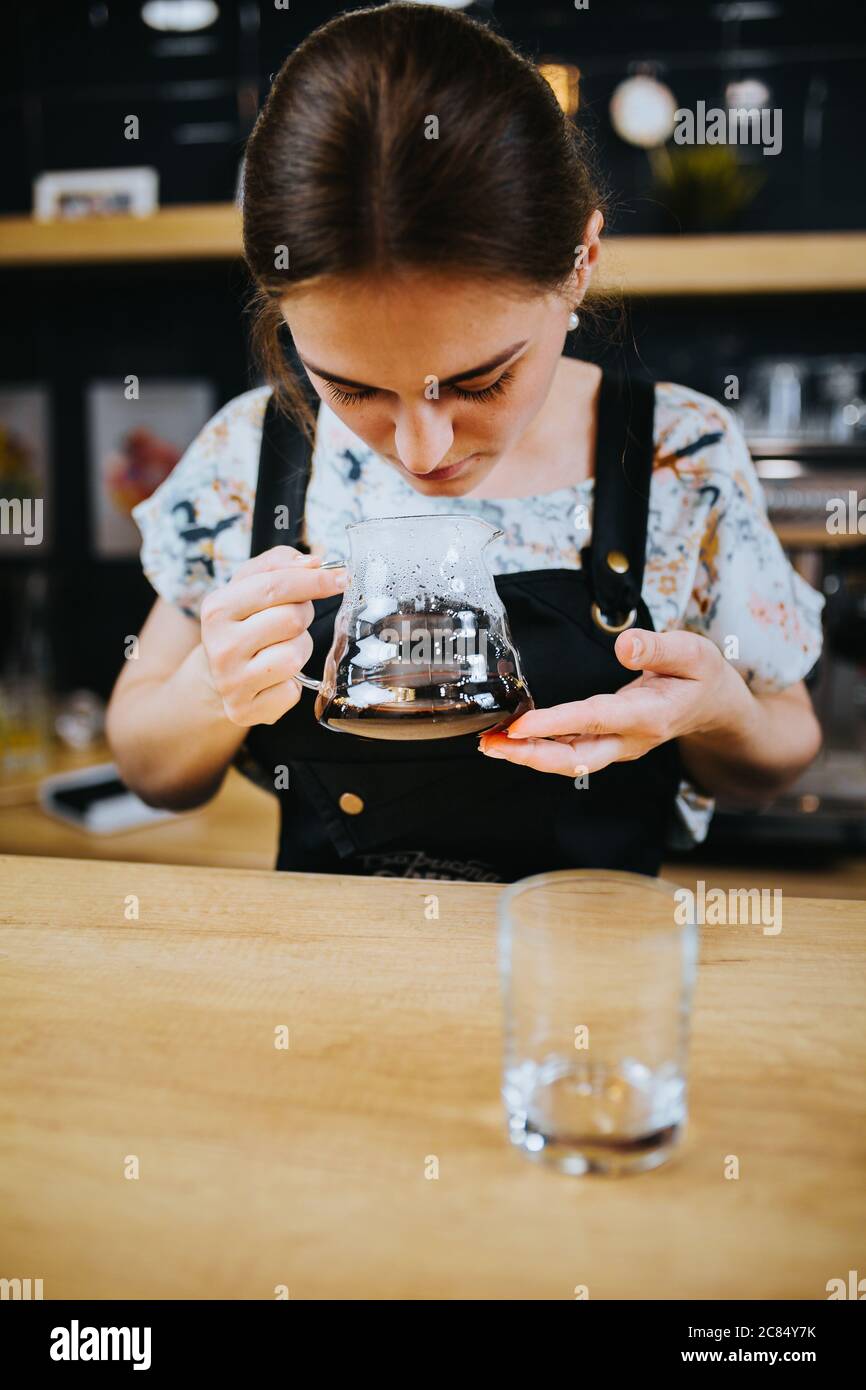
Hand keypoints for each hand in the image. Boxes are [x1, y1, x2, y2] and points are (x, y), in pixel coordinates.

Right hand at [199, 545, 346, 726]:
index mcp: (217, 608)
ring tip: (281, 648)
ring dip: (300, 649)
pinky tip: (276, 677)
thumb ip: (278, 565)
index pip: (275, 585)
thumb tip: (313, 563)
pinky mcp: (244, 710)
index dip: (315, 580)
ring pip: (295, 655)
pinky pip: (293, 691)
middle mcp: (220, 646)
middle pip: (291, 619)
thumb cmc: (243, 624)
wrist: (217, 676)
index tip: (342, 577)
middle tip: (292, 619)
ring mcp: (231, 682)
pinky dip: (294, 682)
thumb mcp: (250, 586)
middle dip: (303, 615)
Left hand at [478, 627, 748, 776]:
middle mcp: (630, 739)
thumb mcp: (692, 652)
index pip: (596, 719)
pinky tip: (514, 740)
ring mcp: (618, 746)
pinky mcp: (608, 745)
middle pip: (574, 757)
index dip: (556, 723)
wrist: (714, 707)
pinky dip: (539, 748)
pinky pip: (569, 753)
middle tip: (491, 743)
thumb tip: (625, 645)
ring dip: (528, 755)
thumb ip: (658, 647)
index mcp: (650, 715)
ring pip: (568, 760)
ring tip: (491, 743)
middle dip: (530, 754)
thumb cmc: (702, 678)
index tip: (520, 725)